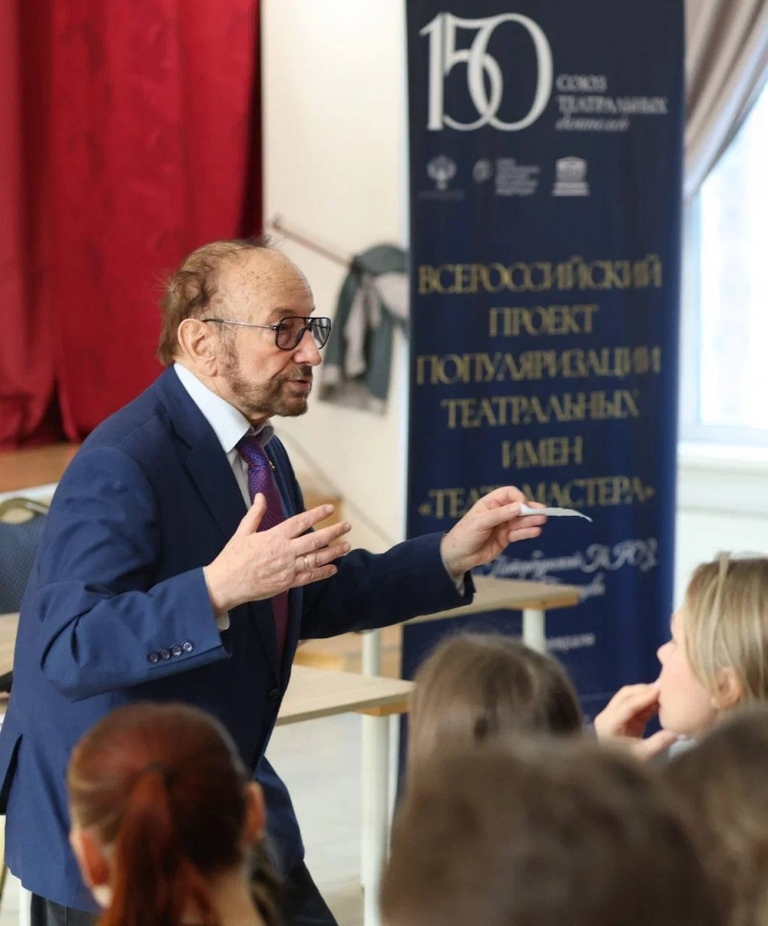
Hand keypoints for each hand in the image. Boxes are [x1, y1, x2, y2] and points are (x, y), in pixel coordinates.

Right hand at [203, 495, 351, 612]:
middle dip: (333, 532)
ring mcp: (288, 568)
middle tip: (347, 526)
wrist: (226, 584)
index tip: (330, 509)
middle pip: (315, 540)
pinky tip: (334, 568)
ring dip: (334, 552)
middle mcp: (285, 552)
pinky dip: (323, 572)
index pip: (301, 522)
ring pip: (316, 559)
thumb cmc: (232, 557)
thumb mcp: (242, 532)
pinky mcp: (287, 583)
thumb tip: (260, 496)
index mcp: (274, 537)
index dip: (317, 514)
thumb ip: (255, 514)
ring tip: (347, 546)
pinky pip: (309, 577)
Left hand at [439, 486, 546, 577]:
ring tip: (542, 521)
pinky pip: (519, 533)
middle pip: (518, 507)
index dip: (518, 498)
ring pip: (521, 521)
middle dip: (530, 509)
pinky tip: (536, 531)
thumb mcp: (480, 522)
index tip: (522, 507)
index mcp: (490, 503)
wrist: (459, 556)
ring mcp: (503, 525)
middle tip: (542, 512)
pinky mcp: (505, 538)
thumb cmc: (465, 534)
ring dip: (532, 520)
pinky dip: (528, 532)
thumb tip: (519, 507)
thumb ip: (500, 515)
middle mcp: (498, 512)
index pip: (509, 494)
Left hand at [594, 683, 677, 761]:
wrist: (614, 773)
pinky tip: (661, 700)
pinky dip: (647, 702)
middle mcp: (607, 715)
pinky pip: (635, 705)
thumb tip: (682, 732)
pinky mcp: (622, 718)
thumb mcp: (644, 755)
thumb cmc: (626, 764)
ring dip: (646, 694)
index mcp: (608, 724)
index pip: (627, 705)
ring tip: (665, 691)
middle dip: (645, 690)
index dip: (644, 696)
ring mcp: (613, 715)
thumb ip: (660, 741)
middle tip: (664, 686)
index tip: (660, 688)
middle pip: (626, 695)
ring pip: (629, 697)